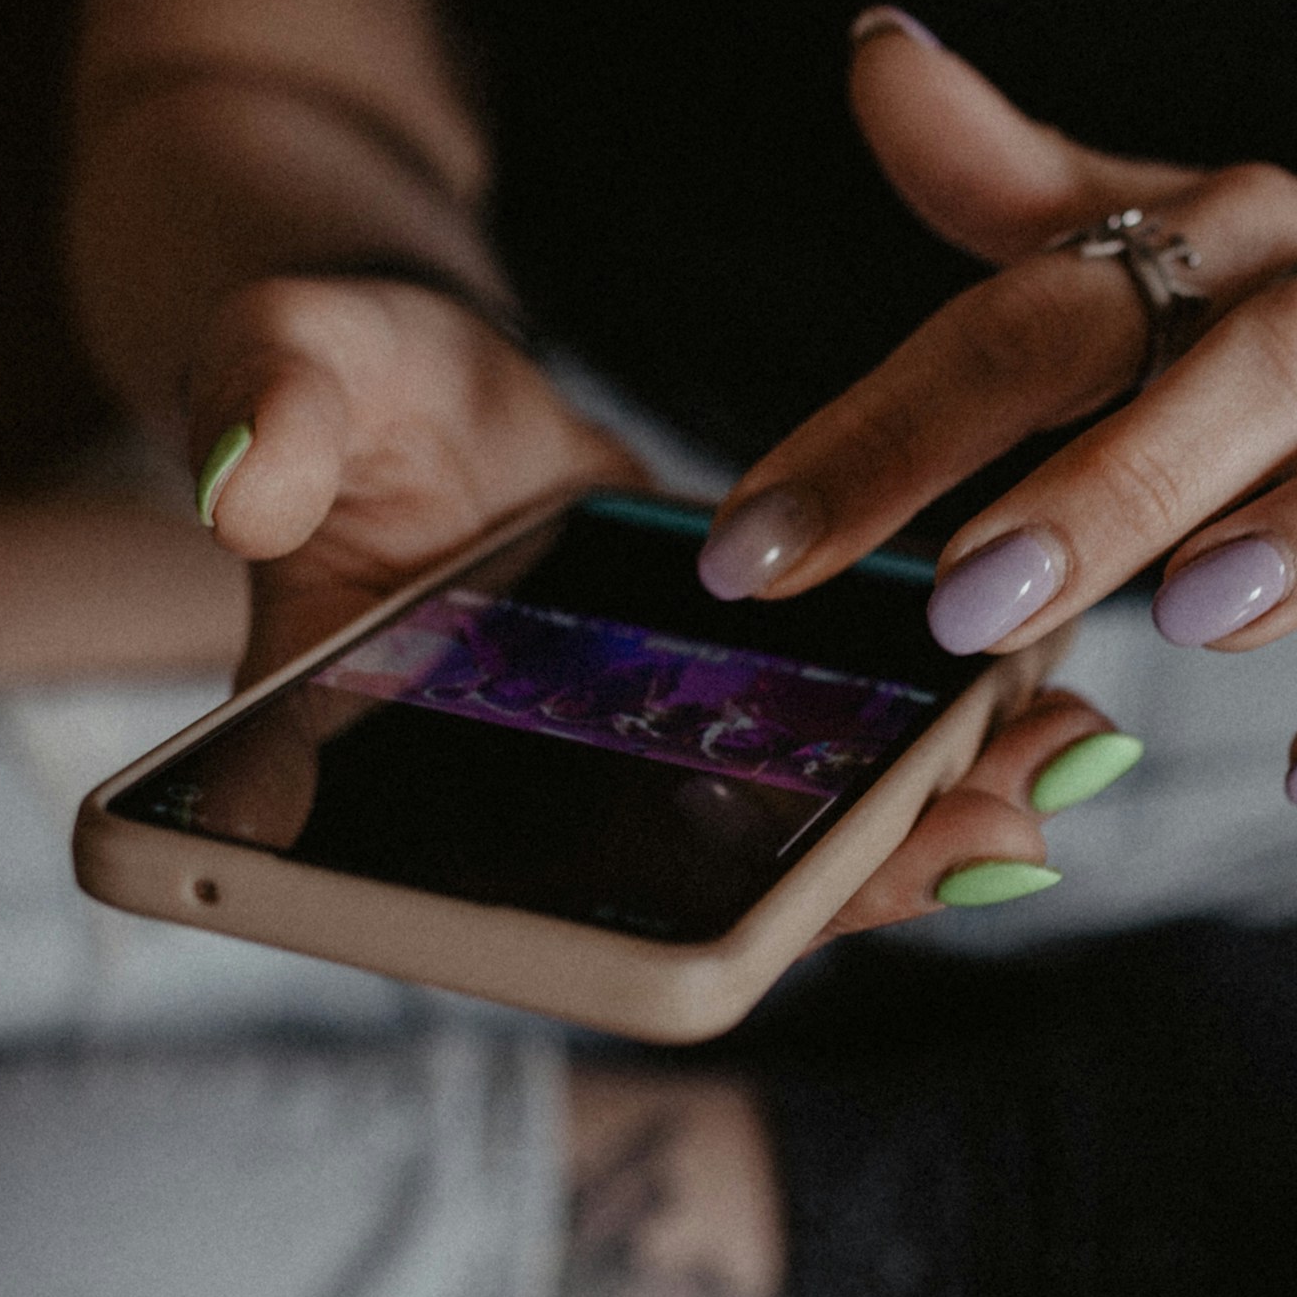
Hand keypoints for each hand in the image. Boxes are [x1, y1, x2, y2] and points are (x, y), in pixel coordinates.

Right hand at [188, 271, 1129, 928]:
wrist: (414, 384)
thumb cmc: (328, 383)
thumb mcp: (284, 362)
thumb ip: (264, 411)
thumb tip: (243, 483)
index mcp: (383, 789)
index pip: (500, 902)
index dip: (625, 934)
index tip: (753, 924)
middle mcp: (525, 819)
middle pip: (690, 904)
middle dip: (846, 887)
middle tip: (990, 843)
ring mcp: (637, 778)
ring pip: (782, 850)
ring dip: (922, 827)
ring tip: (1054, 771)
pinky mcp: (724, 720)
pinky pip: (829, 766)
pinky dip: (938, 742)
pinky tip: (1052, 694)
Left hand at [700, 13, 1296, 806]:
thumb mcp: (1176, 240)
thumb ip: (1015, 185)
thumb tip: (872, 44)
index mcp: (1243, 237)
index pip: (1051, 311)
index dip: (893, 425)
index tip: (751, 550)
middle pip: (1255, 365)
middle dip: (1113, 477)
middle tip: (964, 598)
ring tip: (1187, 624)